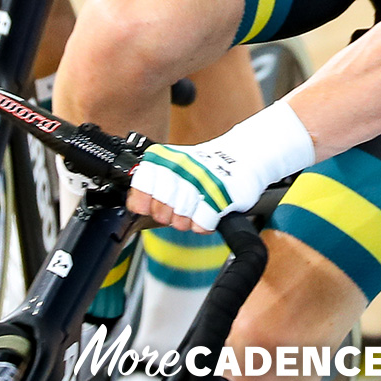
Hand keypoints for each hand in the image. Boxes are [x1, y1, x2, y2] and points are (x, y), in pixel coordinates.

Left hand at [126, 104, 315, 232]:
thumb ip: (152, 182)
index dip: (144, 202)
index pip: (141, 186)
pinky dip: (204, 224)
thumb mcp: (174, 165)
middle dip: (168, 215)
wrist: (246, 156)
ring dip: (187, 220)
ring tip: (197, 206)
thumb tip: (134, 205)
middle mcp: (182, 168)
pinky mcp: (222, 197)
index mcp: (167, 158)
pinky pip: (202, 224)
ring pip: (180, 220)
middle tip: (180, 207)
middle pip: (160, 210)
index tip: (151, 204)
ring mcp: (202, 182)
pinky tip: (209, 212)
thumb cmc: (206, 166)